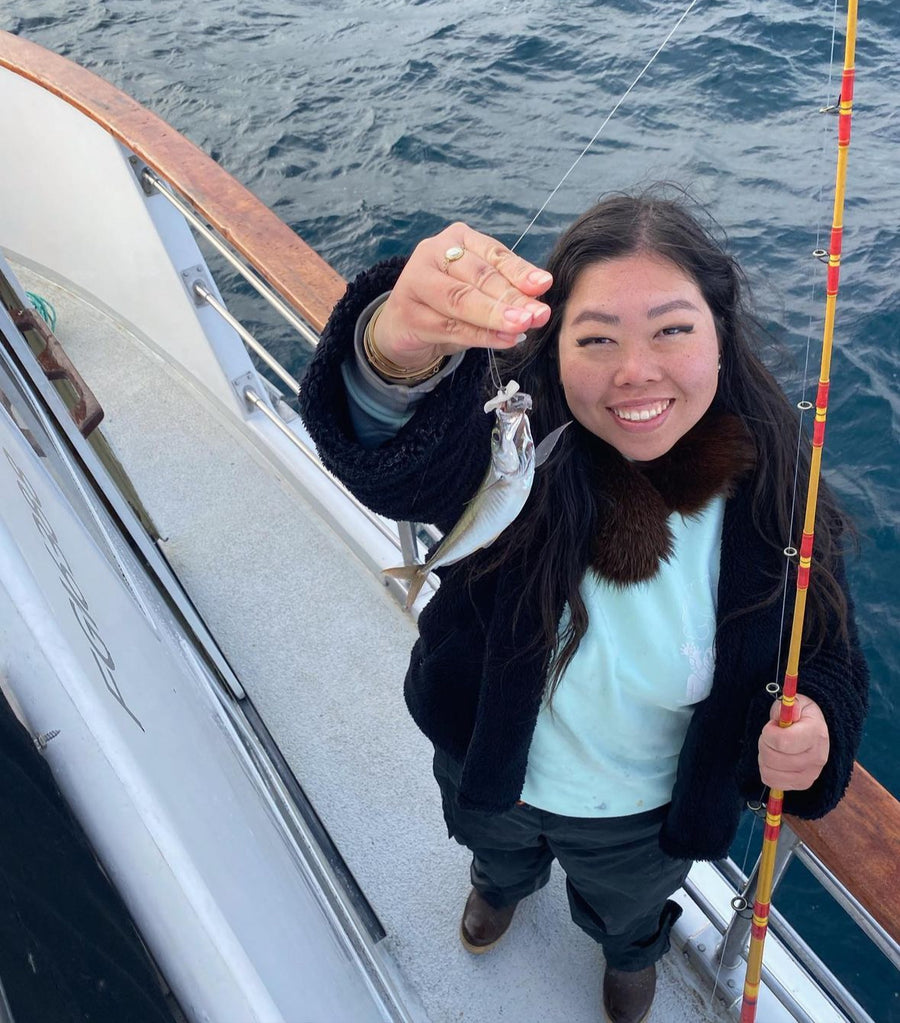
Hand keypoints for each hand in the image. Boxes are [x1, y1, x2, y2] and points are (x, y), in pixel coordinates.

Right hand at [373, 222, 553, 372]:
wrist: (403, 325)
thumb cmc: (448, 303)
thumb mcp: (479, 288)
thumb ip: (505, 289)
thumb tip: (538, 295)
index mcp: (457, 238)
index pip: (494, 254)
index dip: (519, 271)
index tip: (544, 285)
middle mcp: (433, 253)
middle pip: (479, 277)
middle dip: (512, 297)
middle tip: (538, 314)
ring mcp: (416, 281)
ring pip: (462, 300)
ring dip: (496, 316)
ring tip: (522, 326)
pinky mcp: (408, 314)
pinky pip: (450, 326)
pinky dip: (480, 335)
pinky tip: (503, 340)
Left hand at [758, 694, 829, 790]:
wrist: (815, 730)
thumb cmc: (800, 716)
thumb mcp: (796, 703)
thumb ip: (790, 706)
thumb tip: (790, 711)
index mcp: (815, 734)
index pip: (783, 742)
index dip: (768, 733)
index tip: (771, 726)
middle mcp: (817, 757)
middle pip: (773, 758)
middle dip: (764, 744)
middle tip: (770, 736)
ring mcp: (811, 774)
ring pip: (770, 772)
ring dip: (764, 758)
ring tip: (773, 748)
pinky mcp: (803, 784)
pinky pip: (773, 783)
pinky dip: (767, 771)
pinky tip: (774, 761)